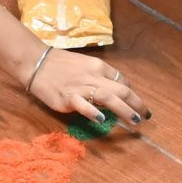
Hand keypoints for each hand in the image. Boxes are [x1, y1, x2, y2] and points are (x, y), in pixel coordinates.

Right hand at [26, 47, 147, 126]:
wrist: (36, 62)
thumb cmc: (60, 64)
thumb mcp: (84, 65)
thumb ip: (99, 77)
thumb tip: (113, 92)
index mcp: (99, 67)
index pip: (122, 81)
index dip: (132, 94)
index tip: (137, 105)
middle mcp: (94, 76)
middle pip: (121, 90)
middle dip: (136, 104)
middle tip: (145, 117)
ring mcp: (81, 88)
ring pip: (108, 97)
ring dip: (124, 109)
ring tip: (135, 120)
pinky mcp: (67, 98)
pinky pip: (83, 105)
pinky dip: (93, 112)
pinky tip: (102, 120)